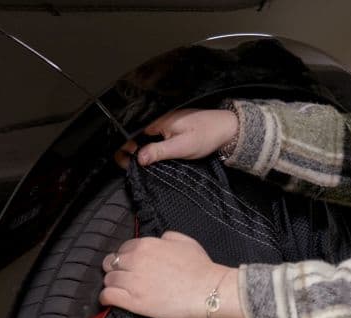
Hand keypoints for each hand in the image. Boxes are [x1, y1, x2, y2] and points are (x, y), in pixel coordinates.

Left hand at [101, 231, 246, 317]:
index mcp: (145, 245)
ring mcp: (132, 281)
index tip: (129, 265)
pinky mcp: (133, 301)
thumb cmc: (200, 267)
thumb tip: (160, 239)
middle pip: (111, 263)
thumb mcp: (184, 241)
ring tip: (120, 290)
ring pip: (108, 280)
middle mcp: (135, 260)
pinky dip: (106, 298)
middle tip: (123, 278)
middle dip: (115, 270)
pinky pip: (108, 296)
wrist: (208, 290)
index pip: (123, 249)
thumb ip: (166, 237)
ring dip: (112, 284)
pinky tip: (110, 300)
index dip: (125, 258)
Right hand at [115, 109, 237, 168]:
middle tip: (129, 165)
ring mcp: (166, 123)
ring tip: (137, 162)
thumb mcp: (182, 146)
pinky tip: (152, 157)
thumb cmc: (207, 135)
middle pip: (138, 135)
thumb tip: (139, 157)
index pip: (133, 133)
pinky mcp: (172, 129)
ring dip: (142, 150)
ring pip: (146, 137)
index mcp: (159, 120)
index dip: (125, 147)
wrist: (227, 129)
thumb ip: (159, 151)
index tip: (124, 161)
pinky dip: (152, 147)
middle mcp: (160, 120)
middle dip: (131, 150)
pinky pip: (156, 138)